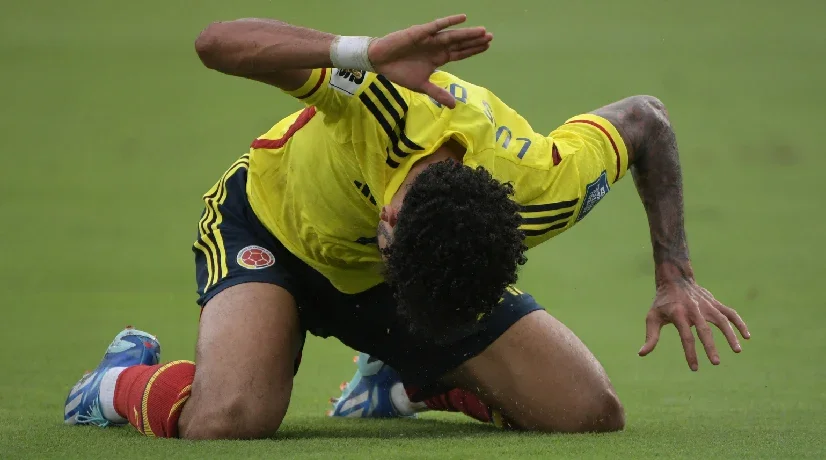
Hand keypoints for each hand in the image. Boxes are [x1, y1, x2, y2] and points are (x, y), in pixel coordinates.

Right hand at [368, 14, 492, 107]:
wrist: (381, 62)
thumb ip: (438, 94)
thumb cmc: (400, 72)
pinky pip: (437, 26)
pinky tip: (463, 18)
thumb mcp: (422, 86)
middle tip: (490, 37)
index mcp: (438, 58)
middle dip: (475, 41)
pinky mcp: (420, 33)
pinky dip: (449, 22)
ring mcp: (430, 39)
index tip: (487, 46)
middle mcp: (437, 47)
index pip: (460, 53)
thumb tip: (454, 106)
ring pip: (452, 35)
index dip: (473, 50)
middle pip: (460, 44)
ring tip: (482, 31)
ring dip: (467, 33)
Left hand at [638, 279, 749, 370]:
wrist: (675, 279)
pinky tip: (747, 336)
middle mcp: (694, 309)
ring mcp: (706, 305)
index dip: (690, 353)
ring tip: (737, 350)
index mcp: (678, 314)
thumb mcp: (653, 317)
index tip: (694, 368)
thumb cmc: (662, 302)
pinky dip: (739, 323)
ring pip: (721, 320)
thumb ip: (651, 336)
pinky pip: (730, 313)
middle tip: (716, 363)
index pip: (685, 336)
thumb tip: (641, 354)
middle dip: (710, 347)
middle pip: (704, 330)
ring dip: (730, 334)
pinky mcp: (715, 303)